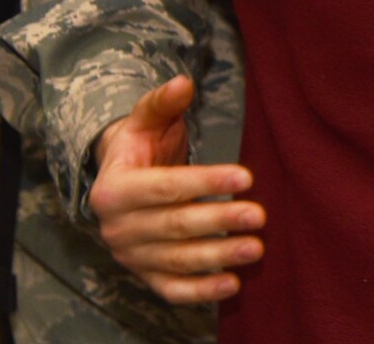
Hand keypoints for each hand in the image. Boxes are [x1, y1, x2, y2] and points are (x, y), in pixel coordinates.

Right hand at [89, 76, 266, 304]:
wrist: (118, 181)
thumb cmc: (139, 146)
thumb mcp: (146, 119)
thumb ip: (163, 102)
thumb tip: (184, 82)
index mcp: (114, 189)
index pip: (166, 187)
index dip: (206, 182)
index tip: (246, 176)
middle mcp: (117, 228)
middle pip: (175, 226)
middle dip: (219, 221)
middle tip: (259, 215)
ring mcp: (130, 256)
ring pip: (177, 260)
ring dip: (217, 257)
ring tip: (256, 248)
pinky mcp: (144, 276)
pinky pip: (172, 288)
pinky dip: (200, 291)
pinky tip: (233, 284)